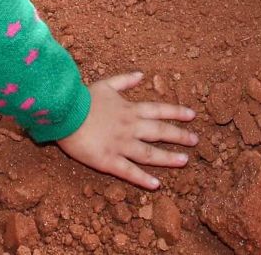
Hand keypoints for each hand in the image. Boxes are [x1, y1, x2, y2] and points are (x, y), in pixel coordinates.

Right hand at [58, 72, 197, 189]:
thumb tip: (140, 75)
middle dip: (179, 136)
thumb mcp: (105, 84)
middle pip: (159, 131)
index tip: (192, 115)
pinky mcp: (108, 160)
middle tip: (195, 140)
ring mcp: (120, 144)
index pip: (159, 110)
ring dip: (168, 157)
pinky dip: (143, 178)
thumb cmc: (82, 99)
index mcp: (129, 109)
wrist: (64, 114)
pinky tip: (156, 184)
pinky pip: (129, 171)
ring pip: (149, 153)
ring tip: (184, 161)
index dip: (177, 112)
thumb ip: (124, 80)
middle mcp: (130, 127)